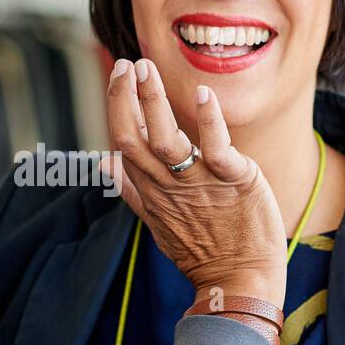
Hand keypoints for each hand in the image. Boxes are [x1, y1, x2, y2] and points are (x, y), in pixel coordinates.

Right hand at [100, 59, 287, 303]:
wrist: (241, 281)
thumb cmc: (203, 252)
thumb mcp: (158, 221)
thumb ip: (131, 189)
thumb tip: (103, 162)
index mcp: (150, 190)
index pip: (123, 143)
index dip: (118, 106)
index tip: (120, 74)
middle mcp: (168, 185)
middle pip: (133, 138)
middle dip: (126, 98)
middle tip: (128, 64)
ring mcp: (199, 182)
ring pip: (166, 140)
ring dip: (153, 102)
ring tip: (147, 69)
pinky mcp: (233, 180)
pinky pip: (217, 147)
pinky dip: (209, 119)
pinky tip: (203, 94)